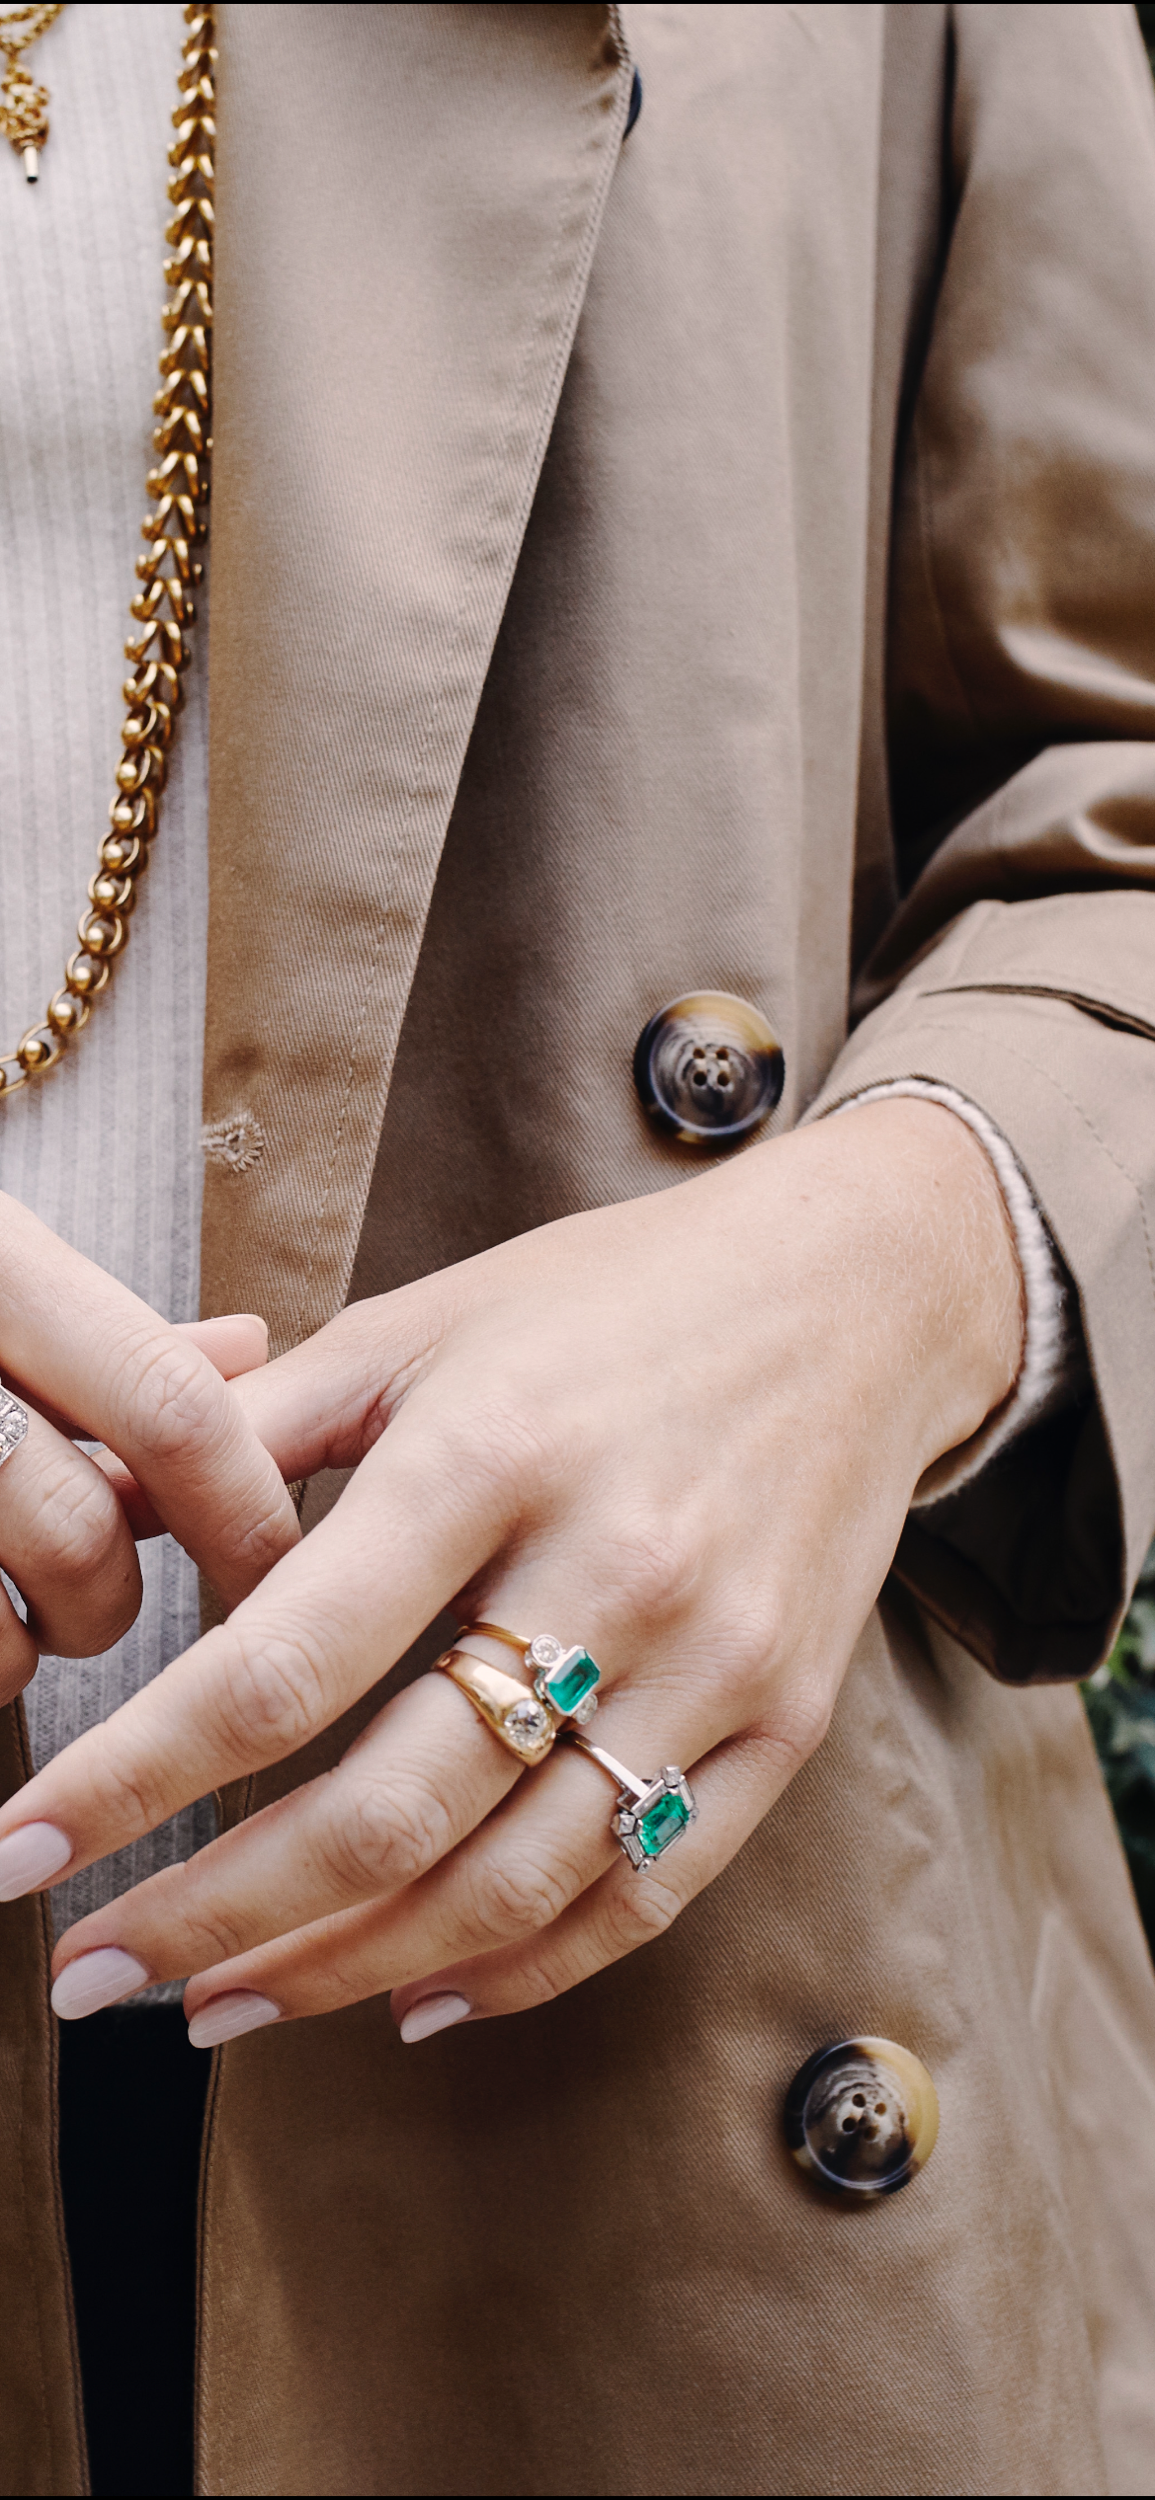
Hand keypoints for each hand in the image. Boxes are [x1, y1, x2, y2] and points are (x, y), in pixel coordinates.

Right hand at [0, 1192, 298, 1730]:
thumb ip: (116, 1327)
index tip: (274, 1569)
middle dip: (120, 1600)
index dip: (241, 1509)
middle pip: (87, 1534)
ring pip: (12, 1619)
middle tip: (113, 1605)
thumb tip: (245, 1347)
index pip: (170, 1405)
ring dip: (40, 1644)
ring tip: (25, 1620)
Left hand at [1, 1102, 1020, 2030]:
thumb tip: (98, 1505)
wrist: (858, 1289)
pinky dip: (518, 1975)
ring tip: (218, 2003)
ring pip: (504, 1887)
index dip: (130, 1780)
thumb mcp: (429, 1318)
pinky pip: (639, 1893)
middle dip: (210, 1919)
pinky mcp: (783, 1720)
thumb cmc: (616, 1296)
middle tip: (95, 1973)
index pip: (276, 1667)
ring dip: (337, 1971)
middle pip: (383, 1813)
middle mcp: (605, 1568)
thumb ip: (263, 1425)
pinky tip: (410, 1997)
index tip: (20, 1855)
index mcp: (488, 1452)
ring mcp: (709, 1660)